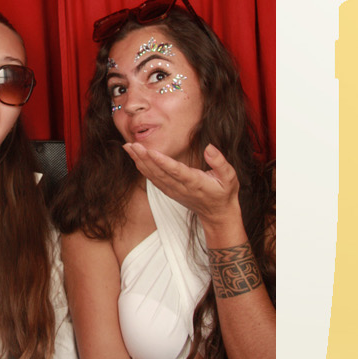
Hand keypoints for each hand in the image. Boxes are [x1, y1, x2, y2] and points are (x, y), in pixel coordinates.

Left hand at [122, 141, 240, 233]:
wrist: (217, 214)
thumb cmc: (224, 193)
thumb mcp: (229, 177)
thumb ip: (219, 162)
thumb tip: (209, 147)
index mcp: (195, 182)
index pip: (176, 171)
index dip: (162, 161)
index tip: (150, 151)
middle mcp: (180, 187)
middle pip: (158, 172)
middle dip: (144, 158)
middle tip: (131, 144)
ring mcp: (173, 190)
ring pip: (153, 175)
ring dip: (139, 162)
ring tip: (128, 148)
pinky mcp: (169, 191)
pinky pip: (153, 180)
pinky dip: (143, 169)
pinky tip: (136, 159)